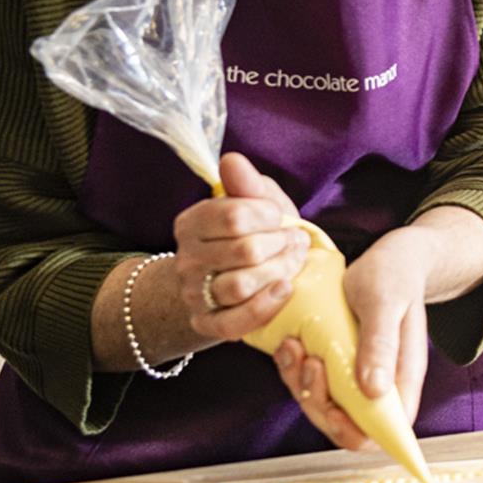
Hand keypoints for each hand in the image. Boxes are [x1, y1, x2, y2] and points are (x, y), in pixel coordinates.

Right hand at [172, 153, 307, 341]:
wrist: (239, 278)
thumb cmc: (255, 234)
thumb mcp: (256, 203)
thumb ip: (247, 183)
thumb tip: (231, 159)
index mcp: (192, 223)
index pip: (233, 217)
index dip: (268, 216)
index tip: (279, 217)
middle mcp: (186, 259)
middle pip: (243, 251)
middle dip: (280, 244)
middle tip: (295, 241)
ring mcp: (194, 294)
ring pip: (240, 285)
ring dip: (279, 271)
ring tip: (294, 261)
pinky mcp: (206, 323)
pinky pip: (233, 323)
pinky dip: (264, 306)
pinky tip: (285, 289)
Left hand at [270, 227, 431, 448]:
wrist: (390, 256)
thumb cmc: (394, 276)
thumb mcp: (386, 302)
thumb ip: (381, 344)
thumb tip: (374, 390)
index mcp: (402, 377)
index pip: (385, 429)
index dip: (357, 433)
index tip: (334, 412)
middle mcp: (380, 383)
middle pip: (345, 423)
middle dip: (317, 401)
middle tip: (308, 362)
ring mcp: (356, 374)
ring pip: (322, 403)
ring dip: (301, 383)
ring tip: (293, 347)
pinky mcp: (337, 362)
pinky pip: (311, 381)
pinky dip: (294, 368)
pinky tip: (289, 343)